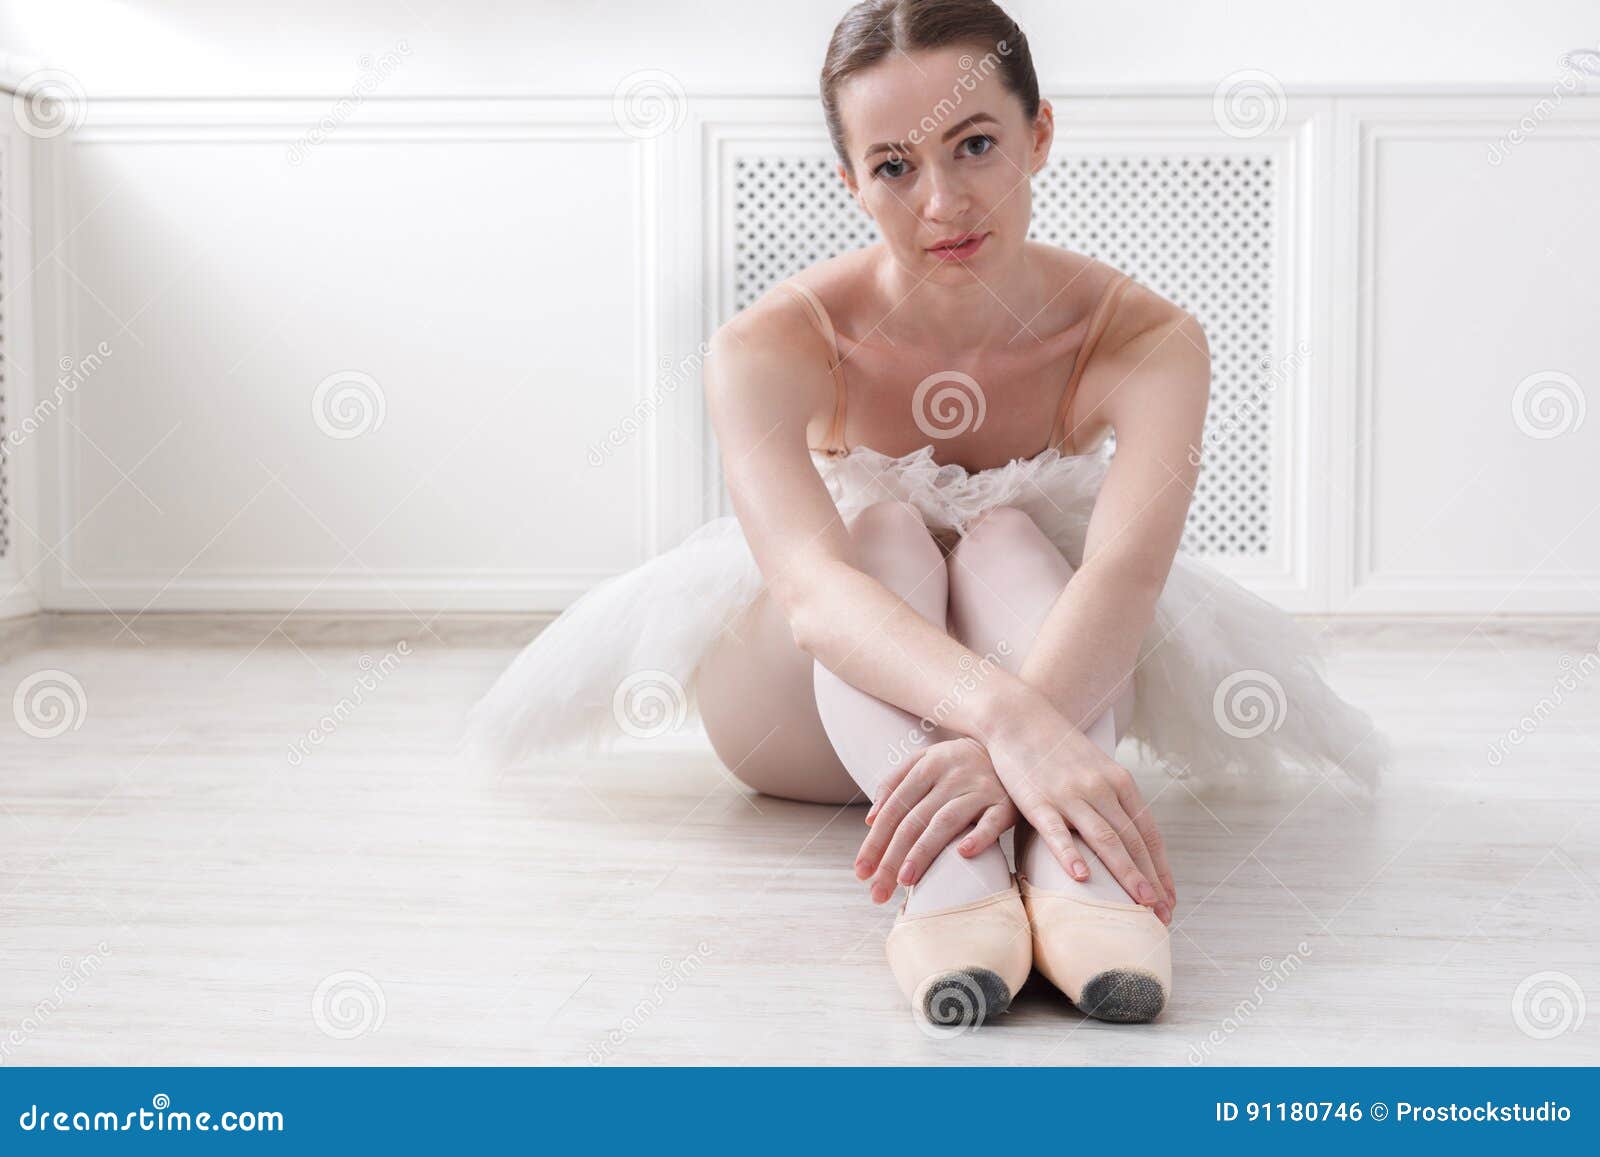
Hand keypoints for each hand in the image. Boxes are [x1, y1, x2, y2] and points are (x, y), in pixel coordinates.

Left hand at [853, 737, 1017, 903]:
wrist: (1008, 744)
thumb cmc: (956, 763)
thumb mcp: (924, 762)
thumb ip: (894, 784)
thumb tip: (870, 821)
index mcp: (926, 766)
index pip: (893, 809)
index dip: (874, 842)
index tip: (861, 873)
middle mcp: (950, 776)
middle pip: (914, 820)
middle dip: (891, 858)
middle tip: (878, 892)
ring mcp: (979, 789)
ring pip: (946, 822)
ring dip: (923, 851)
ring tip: (905, 881)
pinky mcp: (1005, 803)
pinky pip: (992, 821)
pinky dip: (979, 836)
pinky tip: (963, 854)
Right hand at [985, 693, 1174, 917]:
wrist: (1018, 716)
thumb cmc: (1056, 748)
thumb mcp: (1095, 768)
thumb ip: (1112, 799)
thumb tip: (1128, 838)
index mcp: (1119, 782)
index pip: (1148, 833)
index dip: (1162, 869)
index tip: (1171, 899)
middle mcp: (1101, 788)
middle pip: (1133, 842)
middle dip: (1151, 882)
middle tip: (1163, 916)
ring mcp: (1070, 794)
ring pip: (1105, 840)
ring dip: (1126, 875)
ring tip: (1141, 906)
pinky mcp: (1038, 799)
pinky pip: (1057, 831)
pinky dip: (1071, 855)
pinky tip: (1082, 878)